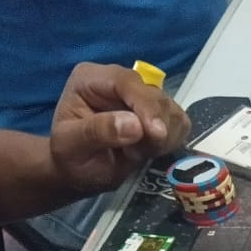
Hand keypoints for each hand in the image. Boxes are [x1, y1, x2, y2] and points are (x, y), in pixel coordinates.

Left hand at [49, 62, 190, 194]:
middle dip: (155, 127)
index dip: (144, 105)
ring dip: (163, 138)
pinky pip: (180, 123)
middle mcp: (120, 82)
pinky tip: (150, 151)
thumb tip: (135, 125)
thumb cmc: (71, 157)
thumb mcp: (71, 145)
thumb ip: (98, 132)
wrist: (81, 172)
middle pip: (154, 95)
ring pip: (171, 110)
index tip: (156, 133)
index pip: (125, 81)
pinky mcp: (160, 113)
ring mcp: (143, 97)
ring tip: (137, 153)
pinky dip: (171, 141)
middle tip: (139, 154)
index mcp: (91, 79)